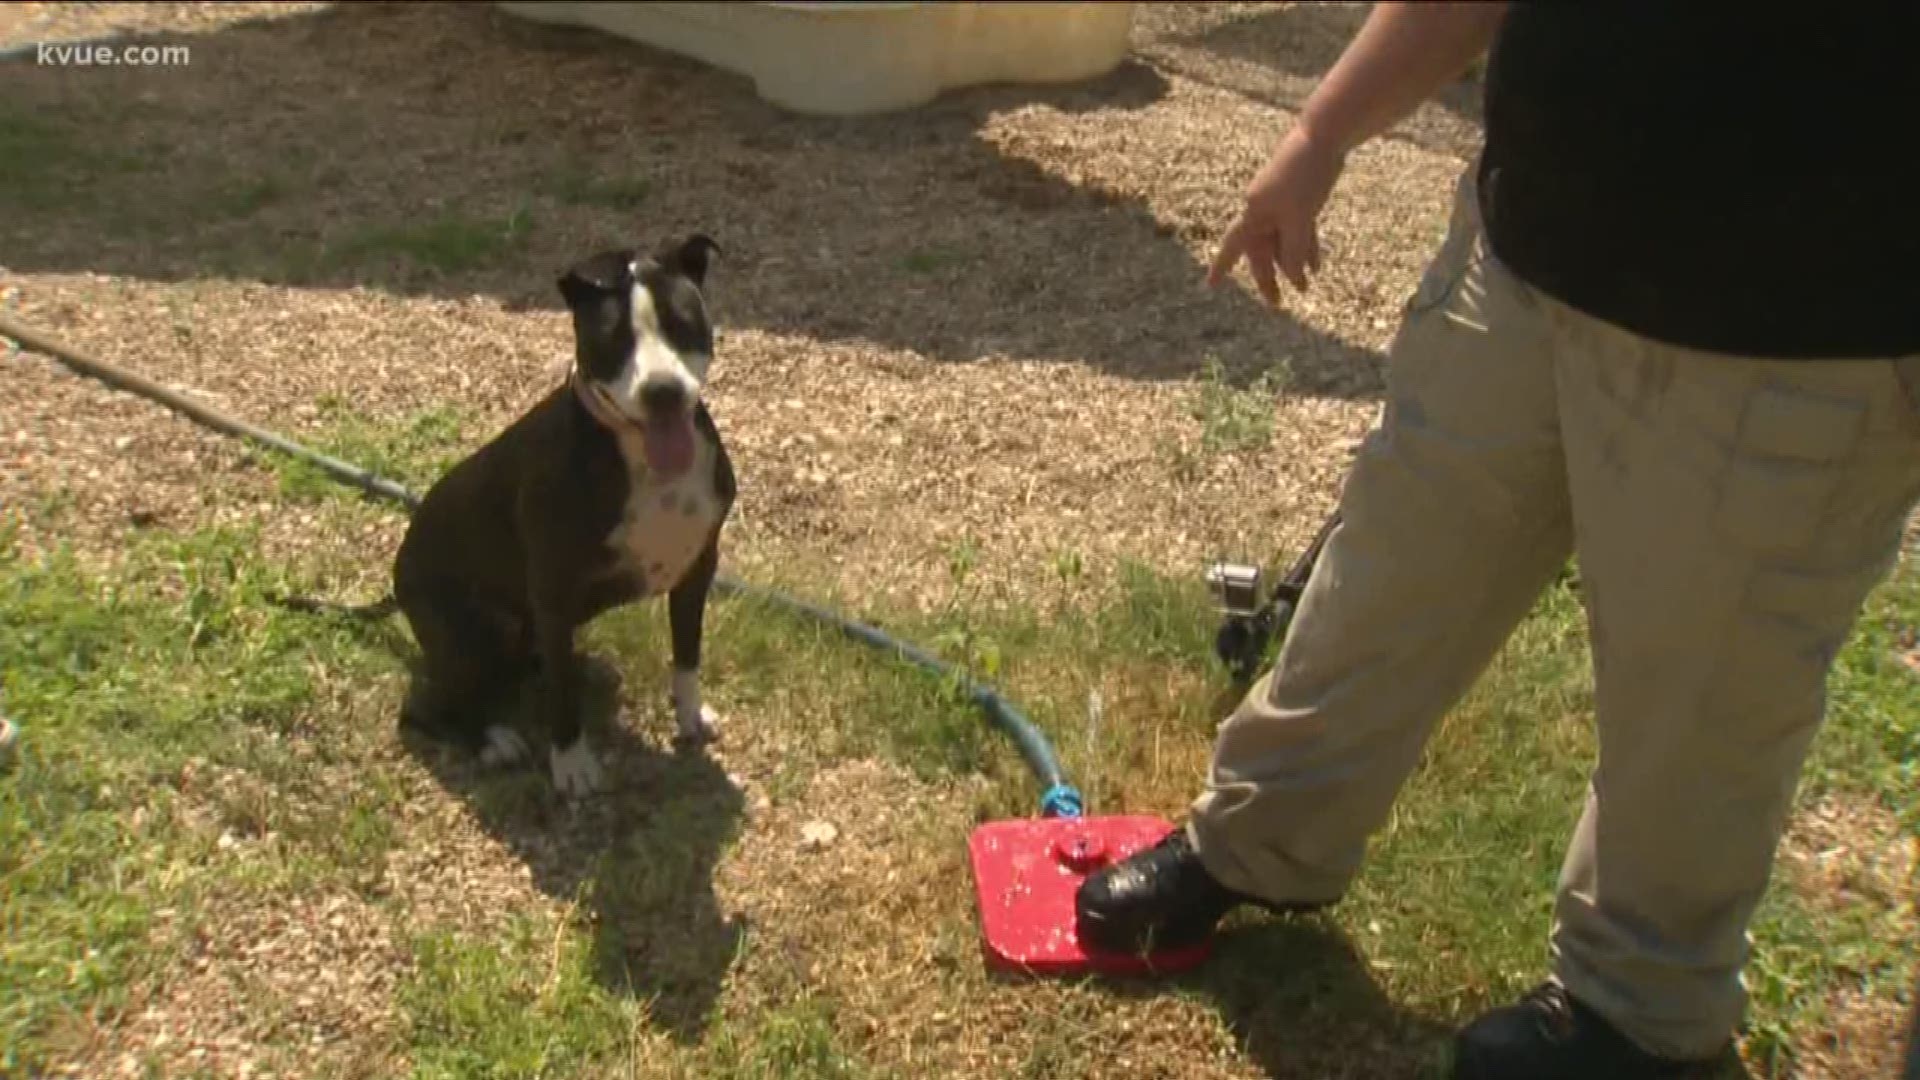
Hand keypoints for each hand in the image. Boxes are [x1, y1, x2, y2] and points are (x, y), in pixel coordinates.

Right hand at [1208, 121, 1346, 303]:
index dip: (1221, 267)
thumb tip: (1293, 278)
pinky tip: (1316, 266)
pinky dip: (1305, 247)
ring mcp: (1281, 205)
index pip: (1233, 247)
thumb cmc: (1305, 175)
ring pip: (1282, 242)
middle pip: (1260, 251)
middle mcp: (1262, 210)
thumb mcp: (1300, 219)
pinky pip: (1298, 231)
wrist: (1324, 137)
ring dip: (1292, 265)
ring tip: (1305, 288)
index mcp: (1254, 212)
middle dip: (1270, 277)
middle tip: (1278, 304)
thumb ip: (1294, 250)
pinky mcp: (1300, 199)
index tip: (1211, 286)